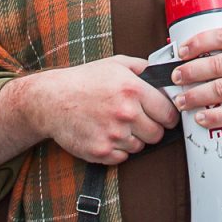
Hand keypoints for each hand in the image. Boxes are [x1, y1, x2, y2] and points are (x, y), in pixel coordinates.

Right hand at [20, 55, 177, 165]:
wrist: (51, 100)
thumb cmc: (84, 81)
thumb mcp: (116, 64)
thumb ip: (145, 68)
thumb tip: (168, 75)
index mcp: (133, 90)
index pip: (169, 114)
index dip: (167, 116)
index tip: (163, 116)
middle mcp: (126, 113)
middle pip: (157, 134)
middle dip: (150, 128)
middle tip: (136, 120)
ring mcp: (113, 135)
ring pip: (140, 146)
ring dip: (132, 139)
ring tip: (115, 124)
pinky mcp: (101, 152)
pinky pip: (123, 157)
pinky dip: (117, 149)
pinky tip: (106, 134)